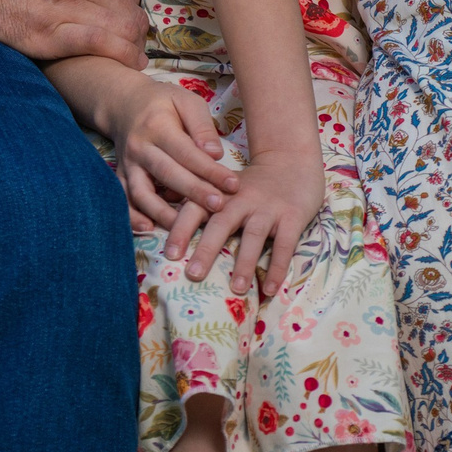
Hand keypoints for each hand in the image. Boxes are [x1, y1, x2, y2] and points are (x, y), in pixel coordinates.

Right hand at [0, 0, 144, 68]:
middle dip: (137, 33)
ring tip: (132, 61)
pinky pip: (104, 44)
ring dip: (133, 48)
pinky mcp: (50, 32)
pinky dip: (122, 57)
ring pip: (125, 29)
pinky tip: (127, 65)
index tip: (125, 27)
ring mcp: (67, 3)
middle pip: (131, 11)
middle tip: (132, 49)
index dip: (130, 12)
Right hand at [110, 76, 241, 232]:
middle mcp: (139, 147)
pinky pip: (124, 200)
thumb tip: (215, 154)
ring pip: (142, 193)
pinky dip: (133, 217)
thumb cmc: (162, 103)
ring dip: (164, 213)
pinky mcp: (122, 177)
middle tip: (219, 206)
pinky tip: (149, 229)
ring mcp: (127, 165)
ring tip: (186, 227)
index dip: (210, 171)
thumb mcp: (185, 100)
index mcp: (157, 126)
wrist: (123, 104)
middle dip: (194, 192)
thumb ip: (202, 126)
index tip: (233, 185)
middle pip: (167, 174)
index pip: (186, 152)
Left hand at [177, 136, 324, 302]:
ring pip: (254, 236)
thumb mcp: (221, 187)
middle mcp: (241, 198)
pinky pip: (284, 245)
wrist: (292, 162)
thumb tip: (159, 223)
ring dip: (244, 264)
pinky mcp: (292, 217)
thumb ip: (198, 203)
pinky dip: (277, 268)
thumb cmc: (249, 185)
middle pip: (221, 224)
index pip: (195, 209)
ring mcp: (267, 208)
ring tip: (237, 289)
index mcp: (218, 192)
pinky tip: (269, 289)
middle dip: (206, 249)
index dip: (180, 230)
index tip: (169, 254)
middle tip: (193, 275)